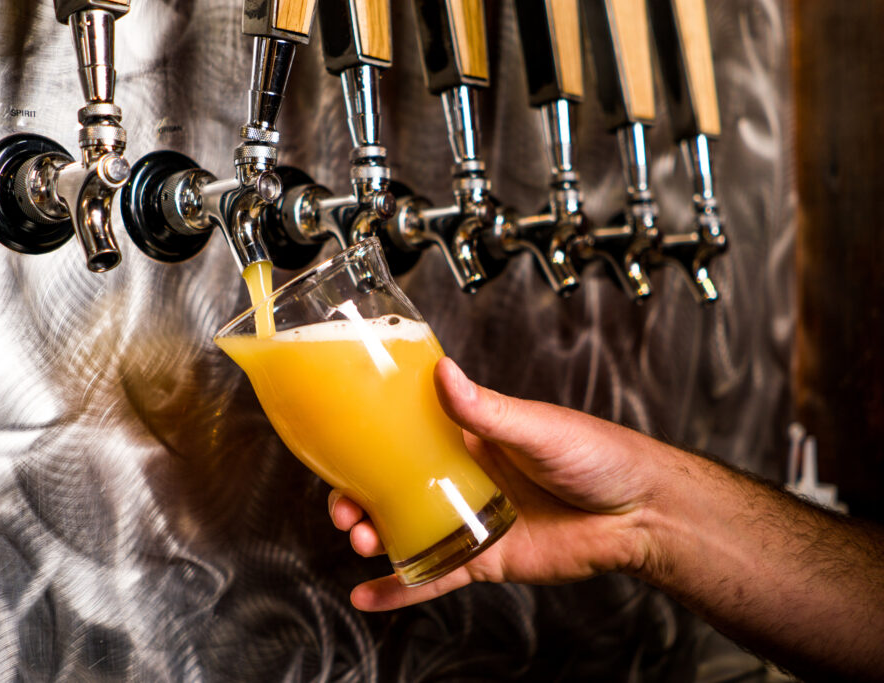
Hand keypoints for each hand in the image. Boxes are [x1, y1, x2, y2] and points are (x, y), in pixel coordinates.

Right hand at [329, 356, 672, 610]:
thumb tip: (445, 373)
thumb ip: (489, 409)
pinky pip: (434, 575)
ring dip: (374, 539)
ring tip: (360, 542)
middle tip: (345, 512)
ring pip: (406, 531)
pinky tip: (368, 596)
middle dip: (359, 499)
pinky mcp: (485, 559)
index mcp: (471, 437)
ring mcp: (471, 519)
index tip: (339, 452)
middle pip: (393, 488)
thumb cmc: (600, 455)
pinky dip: (400, 589)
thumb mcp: (539, 427)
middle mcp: (463, 477)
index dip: (368, 445)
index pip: (405, 436)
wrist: (641, 514)